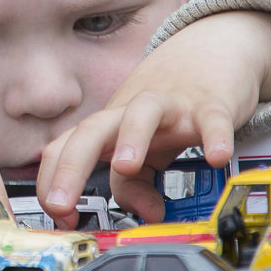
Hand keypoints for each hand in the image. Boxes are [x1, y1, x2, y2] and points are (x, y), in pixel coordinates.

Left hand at [38, 11, 270, 224]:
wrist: (209, 54)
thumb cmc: (170, 106)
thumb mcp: (146, 147)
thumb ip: (135, 183)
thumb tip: (143, 214)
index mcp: (109, 127)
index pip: (66, 149)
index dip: (53, 182)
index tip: (57, 217)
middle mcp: (131, 112)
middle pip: (90, 131)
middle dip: (69, 168)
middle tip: (59, 203)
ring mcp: (170, 105)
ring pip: (142, 112)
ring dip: (130, 138)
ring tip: (125, 168)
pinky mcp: (209, 103)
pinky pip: (211, 118)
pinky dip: (215, 136)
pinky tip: (217, 157)